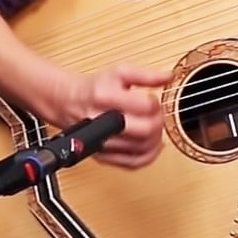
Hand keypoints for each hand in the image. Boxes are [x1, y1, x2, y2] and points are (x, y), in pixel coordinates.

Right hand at [52, 64, 171, 167]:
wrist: (68, 103)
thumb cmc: (95, 88)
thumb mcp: (120, 73)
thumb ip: (147, 76)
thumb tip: (169, 77)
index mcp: (106, 98)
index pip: (147, 106)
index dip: (156, 103)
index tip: (153, 101)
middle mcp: (102, 122)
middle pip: (147, 130)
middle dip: (158, 122)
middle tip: (156, 115)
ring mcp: (102, 143)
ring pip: (143, 149)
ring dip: (156, 139)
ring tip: (154, 128)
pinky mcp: (103, 157)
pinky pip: (133, 164)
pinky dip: (148, 157)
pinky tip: (152, 145)